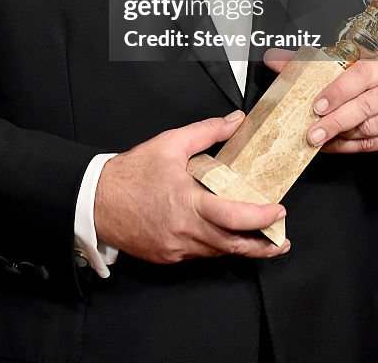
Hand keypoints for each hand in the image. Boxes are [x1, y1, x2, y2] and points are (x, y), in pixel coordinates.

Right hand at [94, 111, 289, 263]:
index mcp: (187, 202)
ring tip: (261, 240)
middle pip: (233, 245)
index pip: (233, 217)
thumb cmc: (131, 172)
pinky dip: (215, 245)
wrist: (96, 199)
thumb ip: (207, 132)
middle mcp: (185, 230)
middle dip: (263, 246)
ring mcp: (176, 248)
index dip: (260, 218)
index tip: (278, 211)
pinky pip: (198, 254)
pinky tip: (222, 235)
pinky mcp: (167, 256)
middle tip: (281, 240)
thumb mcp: (170, 143)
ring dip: (241, 247)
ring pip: (217, 252)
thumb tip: (235, 120)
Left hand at [265, 50, 377, 153]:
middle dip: (334, 122)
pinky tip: (334, 144)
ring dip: (342, 136)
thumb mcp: (347, 62)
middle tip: (312, 134)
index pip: (360, 75)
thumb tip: (275, 59)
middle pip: (364, 107)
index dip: (338, 91)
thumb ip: (310, 62)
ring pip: (369, 129)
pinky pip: (374, 145)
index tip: (317, 105)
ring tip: (320, 138)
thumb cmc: (373, 76)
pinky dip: (351, 147)